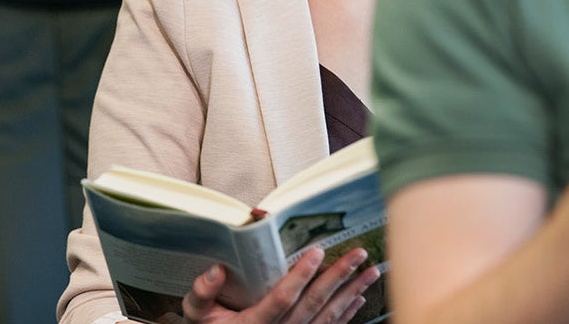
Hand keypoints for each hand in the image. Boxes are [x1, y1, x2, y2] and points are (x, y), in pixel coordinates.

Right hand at [177, 247, 379, 323]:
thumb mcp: (198, 312)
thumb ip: (202, 291)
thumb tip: (216, 269)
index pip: (282, 298)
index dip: (300, 276)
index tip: (317, 252)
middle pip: (313, 305)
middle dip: (338, 277)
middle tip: (358, 254)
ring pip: (327, 316)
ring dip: (351, 292)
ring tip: (370, 271)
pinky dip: (347, 314)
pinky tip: (360, 297)